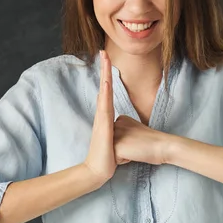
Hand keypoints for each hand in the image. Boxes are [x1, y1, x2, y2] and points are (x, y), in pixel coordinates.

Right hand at [83, 50, 117, 185]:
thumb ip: (120, 130)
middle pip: (104, 86)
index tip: (108, 59)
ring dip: (105, 76)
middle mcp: (103, 114)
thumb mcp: (118, 139)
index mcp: (106, 115)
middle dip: (104, 69)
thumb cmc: (109, 156)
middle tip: (104, 51)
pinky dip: (105, 94)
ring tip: (105, 60)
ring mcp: (102, 119)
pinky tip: (106, 84)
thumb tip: (124, 128)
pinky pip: (104, 107)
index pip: (108, 90)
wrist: (98, 170)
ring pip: (104, 93)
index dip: (108, 74)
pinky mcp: (103, 126)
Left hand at [113, 115, 173, 165]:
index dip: (126, 144)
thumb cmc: (152, 142)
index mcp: (120, 119)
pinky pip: (114, 160)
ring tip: (135, 149)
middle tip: (137, 145)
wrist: (162, 146)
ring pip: (111, 153)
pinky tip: (133, 153)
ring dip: (122, 155)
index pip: (114, 139)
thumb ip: (124, 133)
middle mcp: (115, 123)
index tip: (138, 140)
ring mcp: (115, 133)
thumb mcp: (135, 132)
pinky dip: (123, 161)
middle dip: (122, 150)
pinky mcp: (116, 145)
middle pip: (111, 146)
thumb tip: (118, 142)